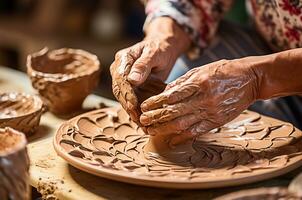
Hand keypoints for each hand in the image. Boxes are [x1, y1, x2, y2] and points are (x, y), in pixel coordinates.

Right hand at [110, 17, 189, 123]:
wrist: (163, 48)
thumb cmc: (160, 48)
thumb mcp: (155, 53)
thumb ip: (143, 65)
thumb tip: (131, 80)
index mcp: (122, 59)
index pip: (120, 78)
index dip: (126, 93)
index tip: (133, 104)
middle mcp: (119, 70)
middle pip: (119, 90)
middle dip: (128, 105)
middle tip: (137, 118)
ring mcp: (123, 80)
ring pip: (123, 98)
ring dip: (131, 111)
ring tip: (141, 123)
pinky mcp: (130, 87)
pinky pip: (130, 100)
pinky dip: (136, 111)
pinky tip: (143, 121)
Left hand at [140, 59, 258, 144]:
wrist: (251, 80)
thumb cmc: (224, 71)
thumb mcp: (201, 70)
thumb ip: (183, 82)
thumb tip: (164, 92)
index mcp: (198, 83)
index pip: (171, 95)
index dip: (155, 102)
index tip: (144, 106)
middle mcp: (203, 99)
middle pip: (173, 112)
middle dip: (155, 117)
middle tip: (142, 120)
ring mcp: (211, 112)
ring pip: (182, 124)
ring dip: (164, 128)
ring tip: (151, 130)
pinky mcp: (217, 121)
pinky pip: (197, 132)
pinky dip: (182, 137)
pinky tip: (171, 140)